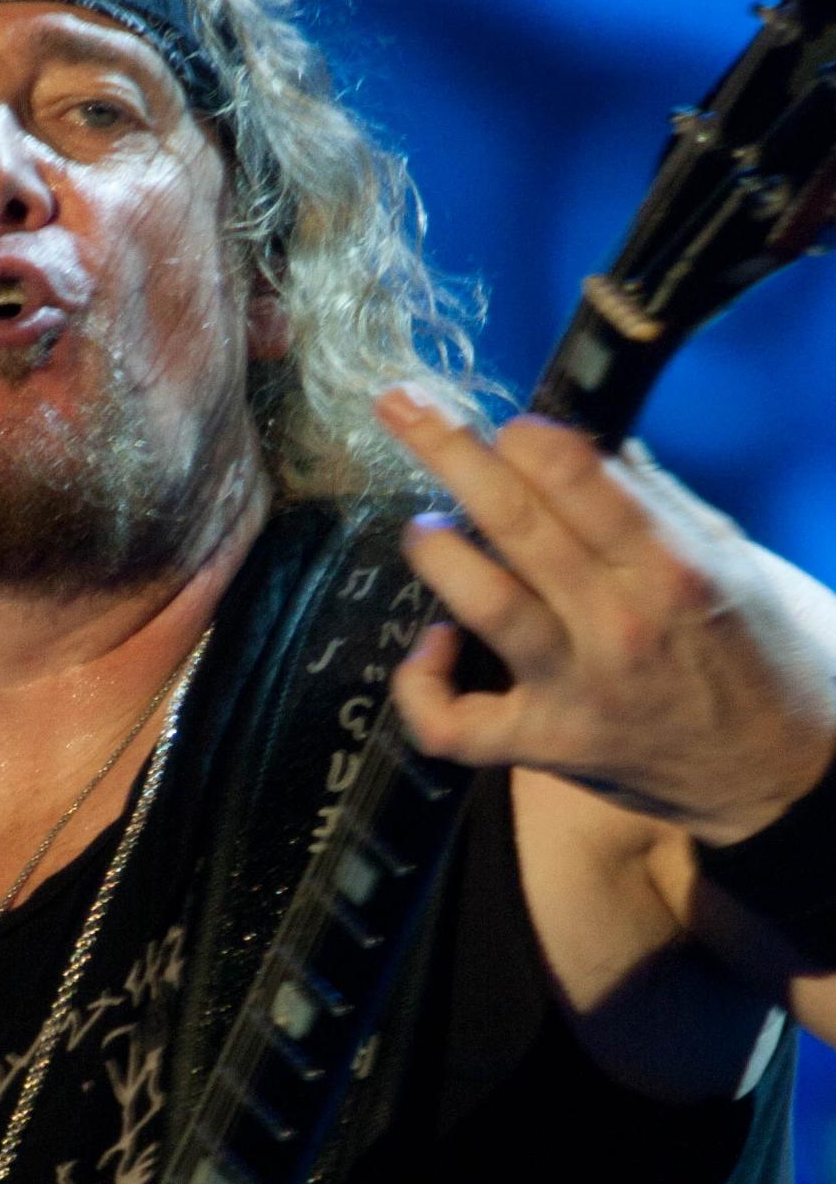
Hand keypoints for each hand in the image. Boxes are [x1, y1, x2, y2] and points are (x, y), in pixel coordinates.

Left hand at [375, 387, 835, 842]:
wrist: (777, 775)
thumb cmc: (756, 656)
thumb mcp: (730, 559)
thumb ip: (654, 502)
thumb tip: (585, 442)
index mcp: (671, 565)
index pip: (579, 478)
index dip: (525, 439)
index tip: (506, 425)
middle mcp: (620, 624)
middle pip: (516, 522)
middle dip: (448, 452)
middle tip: (405, 408)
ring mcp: (576, 689)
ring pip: (485, 604)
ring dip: (437, 553)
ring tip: (422, 528)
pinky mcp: (545, 745)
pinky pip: (454, 723)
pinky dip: (423, 685)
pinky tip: (431, 647)